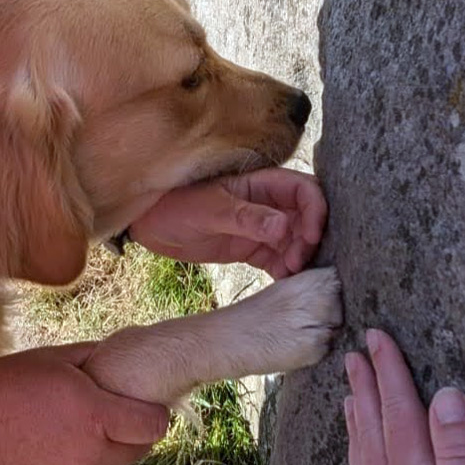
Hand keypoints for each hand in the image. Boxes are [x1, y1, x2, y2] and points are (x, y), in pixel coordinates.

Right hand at [0, 344, 170, 464]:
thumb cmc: (2, 386)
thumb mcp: (53, 359)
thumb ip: (94, 359)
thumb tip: (123, 356)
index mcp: (95, 417)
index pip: (154, 425)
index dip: (156, 413)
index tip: (146, 403)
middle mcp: (91, 455)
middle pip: (140, 451)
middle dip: (138, 432)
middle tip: (123, 415)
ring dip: (116, 454)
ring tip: (94, 434)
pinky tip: (74, 454)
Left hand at [129, 167, 326, 277]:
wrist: (149, 225)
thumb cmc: (176, 205)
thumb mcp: (211, 210)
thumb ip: (247, 218)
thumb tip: (284, 227)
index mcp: (262, 183)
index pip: (304, 190)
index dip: (315, 211)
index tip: (309, 236)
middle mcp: (268, 204)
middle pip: (306, 218)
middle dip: (309, 239)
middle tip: (296, 261)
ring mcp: (262, 228)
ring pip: (297, 241)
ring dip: (300, 257)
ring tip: (289, 273)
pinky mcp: (253, 250)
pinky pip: (280, 259)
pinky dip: (287, 271)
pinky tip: (283, 281)